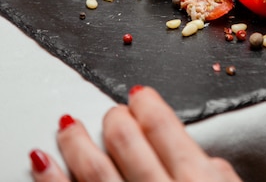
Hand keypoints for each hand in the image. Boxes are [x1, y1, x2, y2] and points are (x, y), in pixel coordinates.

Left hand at [29, 85, 242, 181]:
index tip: (139, 98)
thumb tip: (195, 152)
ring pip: (94, 171)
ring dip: (76, 143)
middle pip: (127, 142)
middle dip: (115, 120)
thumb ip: (216, 175)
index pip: (164, 128)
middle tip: (111, 114)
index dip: (148, 106)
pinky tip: (43, 165)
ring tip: (67, 127)